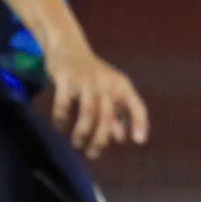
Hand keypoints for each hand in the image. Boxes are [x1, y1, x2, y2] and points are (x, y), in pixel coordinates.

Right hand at [46, 40, 149, 159]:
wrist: (68, 46)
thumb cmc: (92, 75)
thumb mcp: (108, 91)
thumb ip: (117, 113)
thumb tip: (121, 139)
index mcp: (122, 85)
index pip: (136, 106)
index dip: (139, 124)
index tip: (138, 142)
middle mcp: (107, 82)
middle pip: (108, 117)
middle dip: (101, 140)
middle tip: (93, 154)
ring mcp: (86, 80)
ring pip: (88, 113)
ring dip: (82, 133)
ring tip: (77, 144)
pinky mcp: (65, 78)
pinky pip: (64, 106)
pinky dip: (62, 121)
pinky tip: (60, 128)